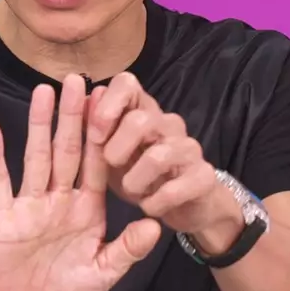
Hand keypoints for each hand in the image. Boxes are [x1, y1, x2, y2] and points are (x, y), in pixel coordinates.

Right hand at [0, 74, 161, 290]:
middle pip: (67, 150)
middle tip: (78, 80)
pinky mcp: (1, 213)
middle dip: (73, 117)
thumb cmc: (60, 289)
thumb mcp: (101, 275)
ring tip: (43, 91)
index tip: (110, 103)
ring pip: (36, 156)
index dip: (104, 134)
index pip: (98, 164)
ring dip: (39, 125)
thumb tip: (156, 226)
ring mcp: (29, 202)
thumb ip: (126, 250)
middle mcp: (58, 197)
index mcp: (86, 208)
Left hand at [86, 73, 231, 237]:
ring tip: (132, 191)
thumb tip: (86, 99)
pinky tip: (150, 206)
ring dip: (135, 182)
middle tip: (113, 168)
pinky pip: (174, 190)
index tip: (95, 135)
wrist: (185, 205)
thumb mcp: (111, 154)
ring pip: (158, 157)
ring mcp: (189, 148)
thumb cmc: (140, 174)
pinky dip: (154, 203)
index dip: (107, 106)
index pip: (126, 83)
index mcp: (142, 110)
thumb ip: (97, 129)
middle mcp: (168, 123)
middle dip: (117, 150)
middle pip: (140, 121)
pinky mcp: (203, 176)